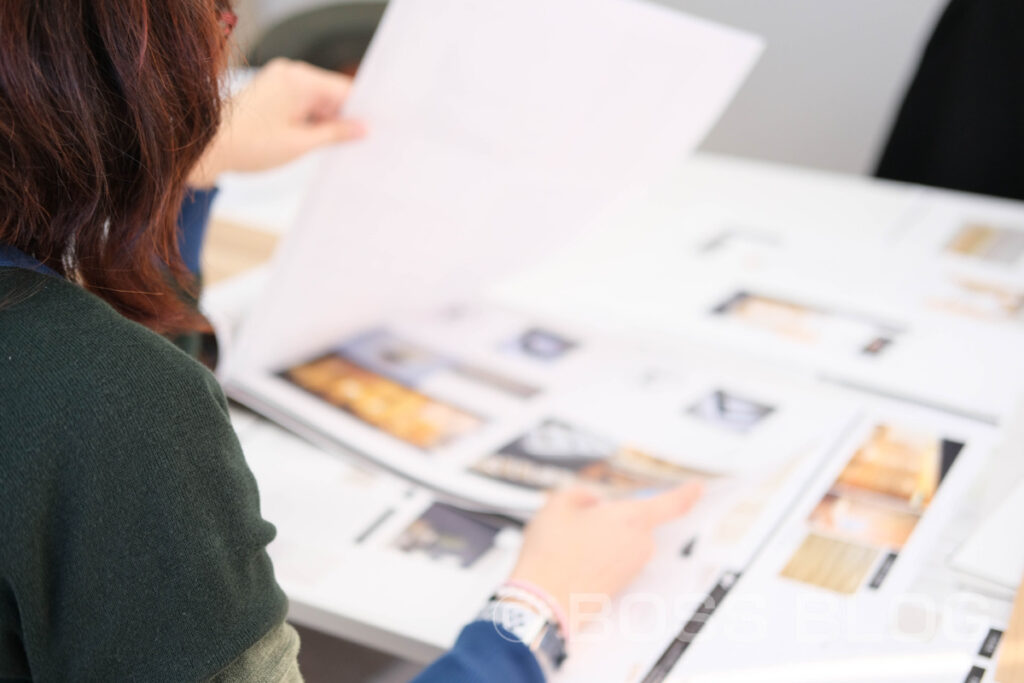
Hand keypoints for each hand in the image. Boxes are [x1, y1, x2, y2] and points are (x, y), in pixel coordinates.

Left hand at [189, 59, 365, 186]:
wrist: (206, 148)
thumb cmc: (247, 145)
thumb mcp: (301, 143)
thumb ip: (336, 134)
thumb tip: (362, 128)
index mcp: (299, 79)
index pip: (344, 90)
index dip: (360, 111)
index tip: (374, 130)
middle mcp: (289, 74)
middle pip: (330, 95)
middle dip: (341, 120)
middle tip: (355, 146)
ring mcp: (278, 82)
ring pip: (315, 102)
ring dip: (323, 124)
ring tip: (326, 148)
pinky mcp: (270, 93)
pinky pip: (300, 104)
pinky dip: (307, 122)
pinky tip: (310, 142)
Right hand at [509, 483, 701, 634]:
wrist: (544, 601)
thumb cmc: (552, 552)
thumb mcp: (557, 505)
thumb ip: (579, 494)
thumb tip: (590, 501)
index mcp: (632, 518)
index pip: (671, 504)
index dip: (687, 494)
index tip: (698, 488)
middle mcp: (640, 545)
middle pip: (635, 522)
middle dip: (612, 518)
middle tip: (579, 522)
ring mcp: (632, 568)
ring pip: (623, 542)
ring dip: (603, 539)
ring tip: (568, 545)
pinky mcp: (622, 586)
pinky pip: (615, 561)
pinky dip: (598, 557)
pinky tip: (572, 560)